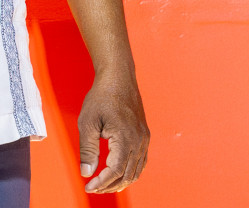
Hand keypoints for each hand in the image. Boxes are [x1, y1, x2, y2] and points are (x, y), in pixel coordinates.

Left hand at [78, 69, 147, 192]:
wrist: (119, 78)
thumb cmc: (102, 97)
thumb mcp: (87, 123)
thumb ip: (87, 150)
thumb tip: (87, 173)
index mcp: (126, 136)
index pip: (116, 170)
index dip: (102, 182)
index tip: (88, 187)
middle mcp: (139, 139)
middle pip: (128, 173)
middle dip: (110, 185)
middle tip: (93, 187)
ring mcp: (144, 137)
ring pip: (137, 169)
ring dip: (121, 181)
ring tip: (104, 185)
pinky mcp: (144, 134)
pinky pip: (142, 159)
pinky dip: (131, 171)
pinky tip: (119, 173)